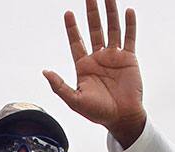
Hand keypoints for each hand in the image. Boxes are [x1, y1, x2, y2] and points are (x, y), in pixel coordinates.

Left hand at [44, 0, 146, 147]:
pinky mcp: (129, 59)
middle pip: (94, 29)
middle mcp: (98, 58)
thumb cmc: (98, 113)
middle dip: (91, 12)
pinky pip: (129, 38)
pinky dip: (129, 25)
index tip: (68, 13)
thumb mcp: (75, 101)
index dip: (72, 28)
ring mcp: (114, 57)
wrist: (122, 118)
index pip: (76, 41)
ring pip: (112, 29)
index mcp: (84, 66)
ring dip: (110, 13)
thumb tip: (45, 72)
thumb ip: (59, 86)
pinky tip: (127, 11)